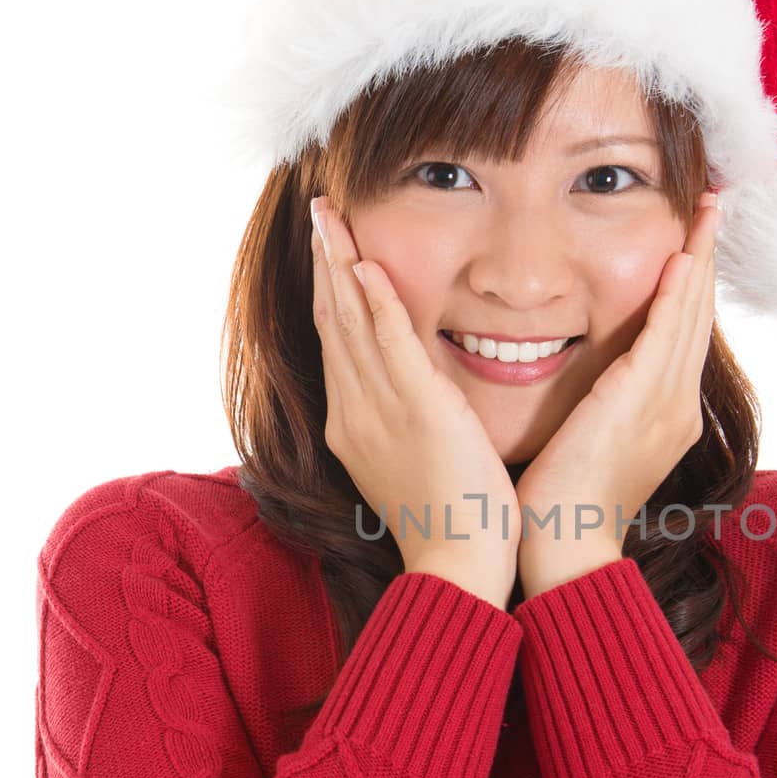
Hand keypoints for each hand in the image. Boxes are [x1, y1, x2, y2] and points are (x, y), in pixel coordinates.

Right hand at [310, 197, 518, 606]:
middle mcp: (355, 411)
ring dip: (340, 264)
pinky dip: (375, 305)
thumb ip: (406, 420)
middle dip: (325, 262)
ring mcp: (380, 410)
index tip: (328, 248)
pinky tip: (366, 268)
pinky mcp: (418, 412)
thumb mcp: (414, 461)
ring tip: (330, 216)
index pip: (337, 341)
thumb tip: (415, 393)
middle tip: (319, 211)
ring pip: (350, 323)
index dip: (330, 290)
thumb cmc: (450, 522)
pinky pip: (390, 347)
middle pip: (332, 321)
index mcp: (354, 423)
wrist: (457, 566)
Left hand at [514, 191, 720, 595]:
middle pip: (697, 315)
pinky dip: (675, 294)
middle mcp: (677, 406)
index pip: (682, 334)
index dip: (691, 284)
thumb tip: (589, 386)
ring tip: (707, 210)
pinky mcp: (641, 401)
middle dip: (705, 258)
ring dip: (698, 258)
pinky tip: (679, 257)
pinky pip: (664, 334)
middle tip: (714, 204)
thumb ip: (599, 408)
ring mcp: (666, 404)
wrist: (565, 550)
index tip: (692, 240)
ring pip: (689, 315)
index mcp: (665, 416)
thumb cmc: (563, 508)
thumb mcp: (589, 444)